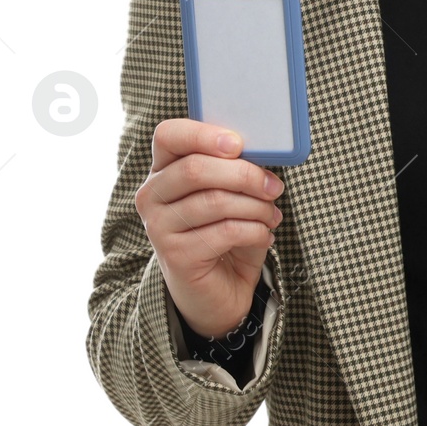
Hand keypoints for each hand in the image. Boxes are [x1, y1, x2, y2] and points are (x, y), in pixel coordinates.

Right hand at [135, 118, 283, 339]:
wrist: (218, 291)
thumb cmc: (225, 232)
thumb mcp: (231, 194)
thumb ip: (236, 169)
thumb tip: (264, 153)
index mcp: (164, 169)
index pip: (169, 135)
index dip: (204, 134)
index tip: (238, 144)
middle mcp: (152, 195)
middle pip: (195, 168)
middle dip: (245, 175)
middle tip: (274, 187)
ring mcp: (158, 226)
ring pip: (215, 200)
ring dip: (257, 207)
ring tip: (272, 215)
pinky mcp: (175, 255)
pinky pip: (226, 230)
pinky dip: (256, 230)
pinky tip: (265, 235)